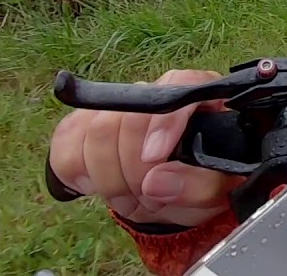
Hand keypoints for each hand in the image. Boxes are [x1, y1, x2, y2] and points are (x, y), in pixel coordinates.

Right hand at [47, 69, 244, 226]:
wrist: (172, 198)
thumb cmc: (203, 184)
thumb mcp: (220, 191)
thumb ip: (199, 187)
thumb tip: (156, 183)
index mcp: (203, 96)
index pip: (180, 87)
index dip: (163, 123)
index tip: (154, 159)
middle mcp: (158, 91)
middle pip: (130, 116)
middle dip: (134, 170)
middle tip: (148, 200)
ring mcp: (119, 105)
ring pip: (96, 129)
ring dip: (109, 178)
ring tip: (131, 198)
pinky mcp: (84, 121)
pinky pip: (66, 139)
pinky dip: (76, 170)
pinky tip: (97, 185)